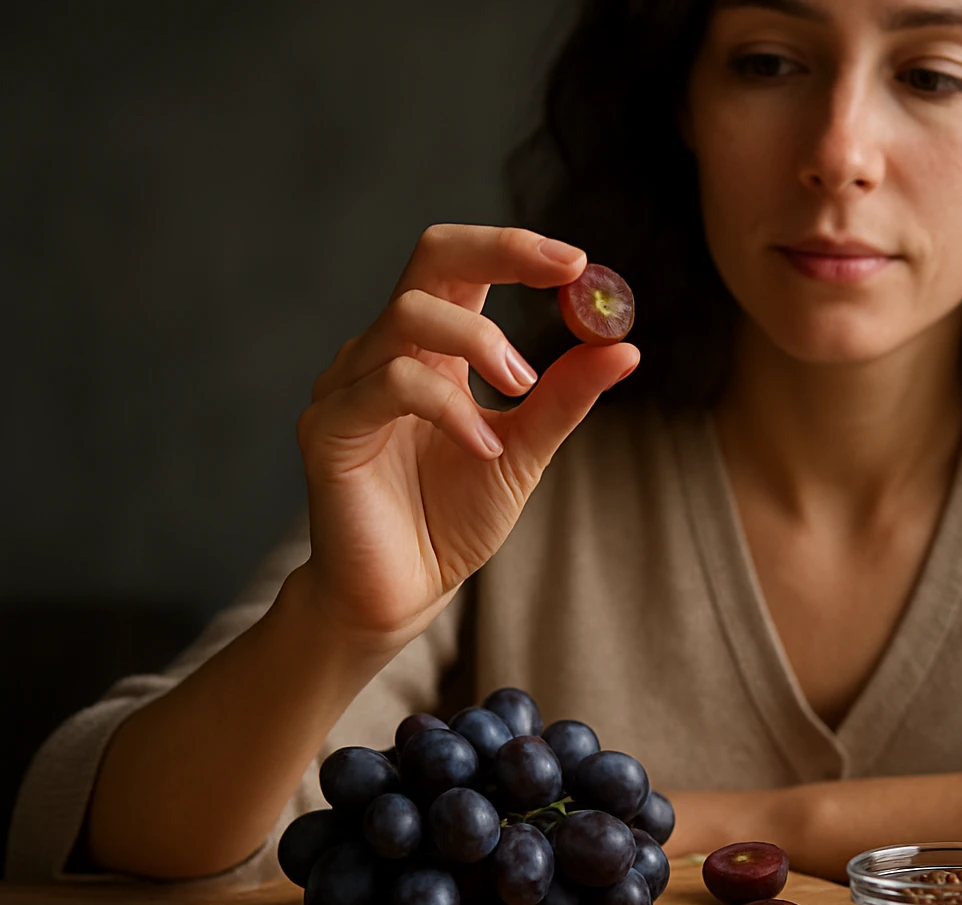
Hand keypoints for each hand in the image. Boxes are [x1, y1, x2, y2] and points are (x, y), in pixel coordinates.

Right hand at [296, 224, 638, 654]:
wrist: (404, 591)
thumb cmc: (453, 519)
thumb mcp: (525, 450)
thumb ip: (564, 397)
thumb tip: (626, 348)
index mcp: (431, 348)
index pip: (462, 263)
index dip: (516, 248)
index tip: (580, 264)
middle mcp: (383, 351)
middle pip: (431, 257)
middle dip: (501, 253)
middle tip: (566, 276)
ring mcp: (348, 385)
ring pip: (410, 317)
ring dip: (482, 341)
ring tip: (523, 388)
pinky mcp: (329, 430)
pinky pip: (387, 386)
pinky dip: (447, 407)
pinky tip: (484, 447)